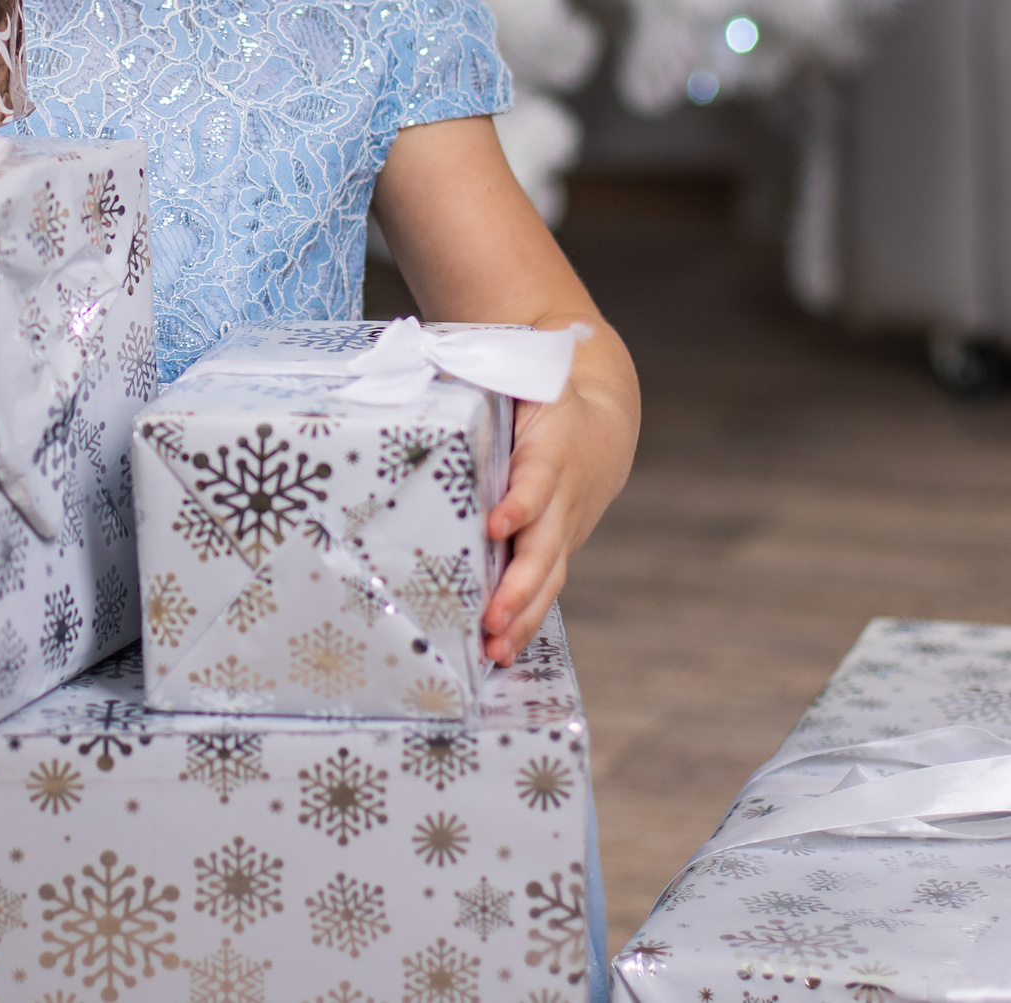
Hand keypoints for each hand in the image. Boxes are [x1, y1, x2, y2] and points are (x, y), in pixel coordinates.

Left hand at [480, 384, 635, 664]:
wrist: (604, 419)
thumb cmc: (542, 393)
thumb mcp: (518, 371)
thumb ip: (470, 368)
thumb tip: (406, 356)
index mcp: (552, 447)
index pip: (537, 481)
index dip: (520, 505)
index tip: (495, 524)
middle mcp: (563, 495)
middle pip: (544, 546)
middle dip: (518, 585)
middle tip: (491, 616)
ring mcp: (565, 528)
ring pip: (548, 577)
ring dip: (522, 615)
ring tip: (494, 649)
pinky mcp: (559, 547)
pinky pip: (545, 588)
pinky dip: (527, 620)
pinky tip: (501, 653)